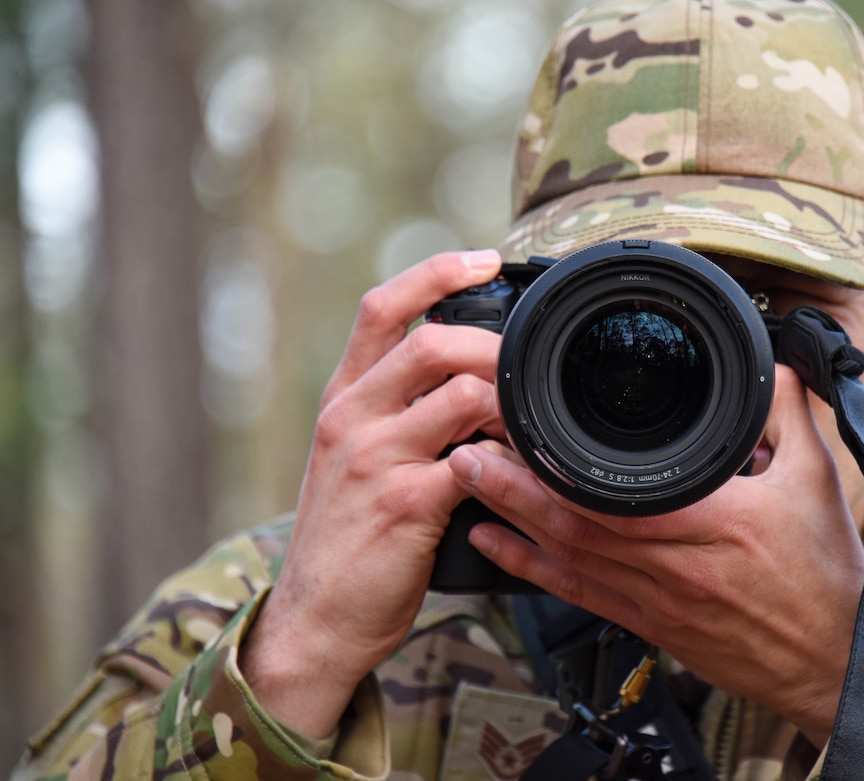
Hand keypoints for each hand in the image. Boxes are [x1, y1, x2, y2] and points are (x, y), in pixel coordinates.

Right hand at [242, 249, 504, 737]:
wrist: (317, 618)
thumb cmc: (349, 538)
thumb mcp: (355, 459)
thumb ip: (398, 412)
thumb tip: (472, 376)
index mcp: (343, 399)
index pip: (381, 307)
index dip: (436, 272)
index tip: (487, 260)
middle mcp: (352, 418)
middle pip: (429, 341)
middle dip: (494, 344)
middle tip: (531, 365)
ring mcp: (375, 459)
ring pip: (462, 395)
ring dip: (511, 403)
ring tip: (533, 422)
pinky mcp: (405, 504)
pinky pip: (476, 462)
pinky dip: (511, 460)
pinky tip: (526, 470)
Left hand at [449, 365, 863, 744]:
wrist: (831, 661)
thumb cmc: (827, 576)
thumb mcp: (820, 480)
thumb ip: (790, 414)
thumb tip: (774, 363)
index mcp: (714, 518)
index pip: (617, 491)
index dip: (560, 466)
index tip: (524, 426)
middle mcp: (674, 562)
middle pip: (573, 522)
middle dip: (511, 485)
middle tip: (466, 446)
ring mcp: (655, 598)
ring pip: (564, 557)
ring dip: (509, 518)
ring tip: (465, 481)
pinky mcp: (649, 624)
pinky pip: (577, 594)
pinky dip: (529, 570)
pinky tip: (494, 546)